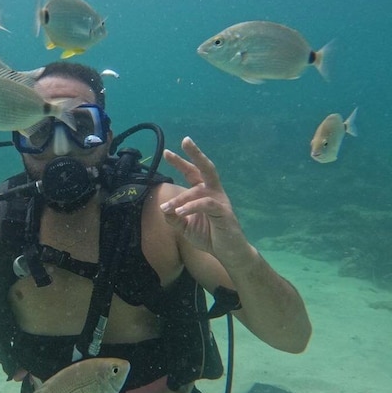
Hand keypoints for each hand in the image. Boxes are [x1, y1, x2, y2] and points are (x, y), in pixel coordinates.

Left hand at [159, 137, 249, 265]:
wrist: (228, 252)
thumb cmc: (208, 236)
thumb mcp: (184, 226)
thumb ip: (173, 217)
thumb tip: (163, 208)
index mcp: (204, 192)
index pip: (192, 173)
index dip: (180, 162)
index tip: (166, 152)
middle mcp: (213, 192)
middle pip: (205, 168)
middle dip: (195, 154)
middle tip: (185, 141)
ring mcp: (220, 201)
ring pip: (200, 189)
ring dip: (181, 198)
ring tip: (168, 207)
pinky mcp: (224, 212)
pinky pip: (207, 204)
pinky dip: (192, 207)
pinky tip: (180, 212)